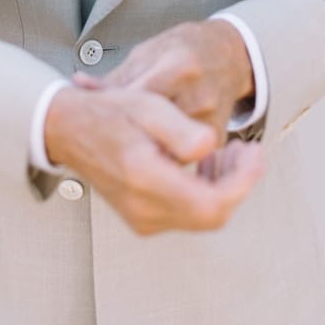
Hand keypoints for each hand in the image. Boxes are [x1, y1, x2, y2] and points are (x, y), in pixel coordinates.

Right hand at [44, 84, 262, 235]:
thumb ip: (181, 130)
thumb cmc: (109, 113)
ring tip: (229, 152)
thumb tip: (210, 147)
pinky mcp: (142, 218)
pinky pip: (187, 215)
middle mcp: (143, 208)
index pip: (211, 204)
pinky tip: (205, 164)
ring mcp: (141, 218)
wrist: (69, 130)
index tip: (254, 154)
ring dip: (224, 187)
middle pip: (212, 216)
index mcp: (145, 178)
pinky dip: (205, 192)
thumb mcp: (148, 106)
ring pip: (202, 217)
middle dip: (238, 184)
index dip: (243, 183)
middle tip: (247, 150)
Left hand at [74, 20, 253, 139]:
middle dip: (127, 137)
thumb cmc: (185, 49)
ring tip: (122, 148)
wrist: (230, 55)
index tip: (95, 120)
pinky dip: (163, 156)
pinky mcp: (217, 138)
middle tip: (103, 142)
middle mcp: (198, 96)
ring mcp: (211, 120)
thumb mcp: (148, 52)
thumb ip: (116, 76)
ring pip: (168, 148)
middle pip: (154, 129)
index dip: (115, 112)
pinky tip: (147, 153)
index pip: (142, 98)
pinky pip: (183, 156)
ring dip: (144, 151)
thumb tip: (78, 86)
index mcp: (179, 67)